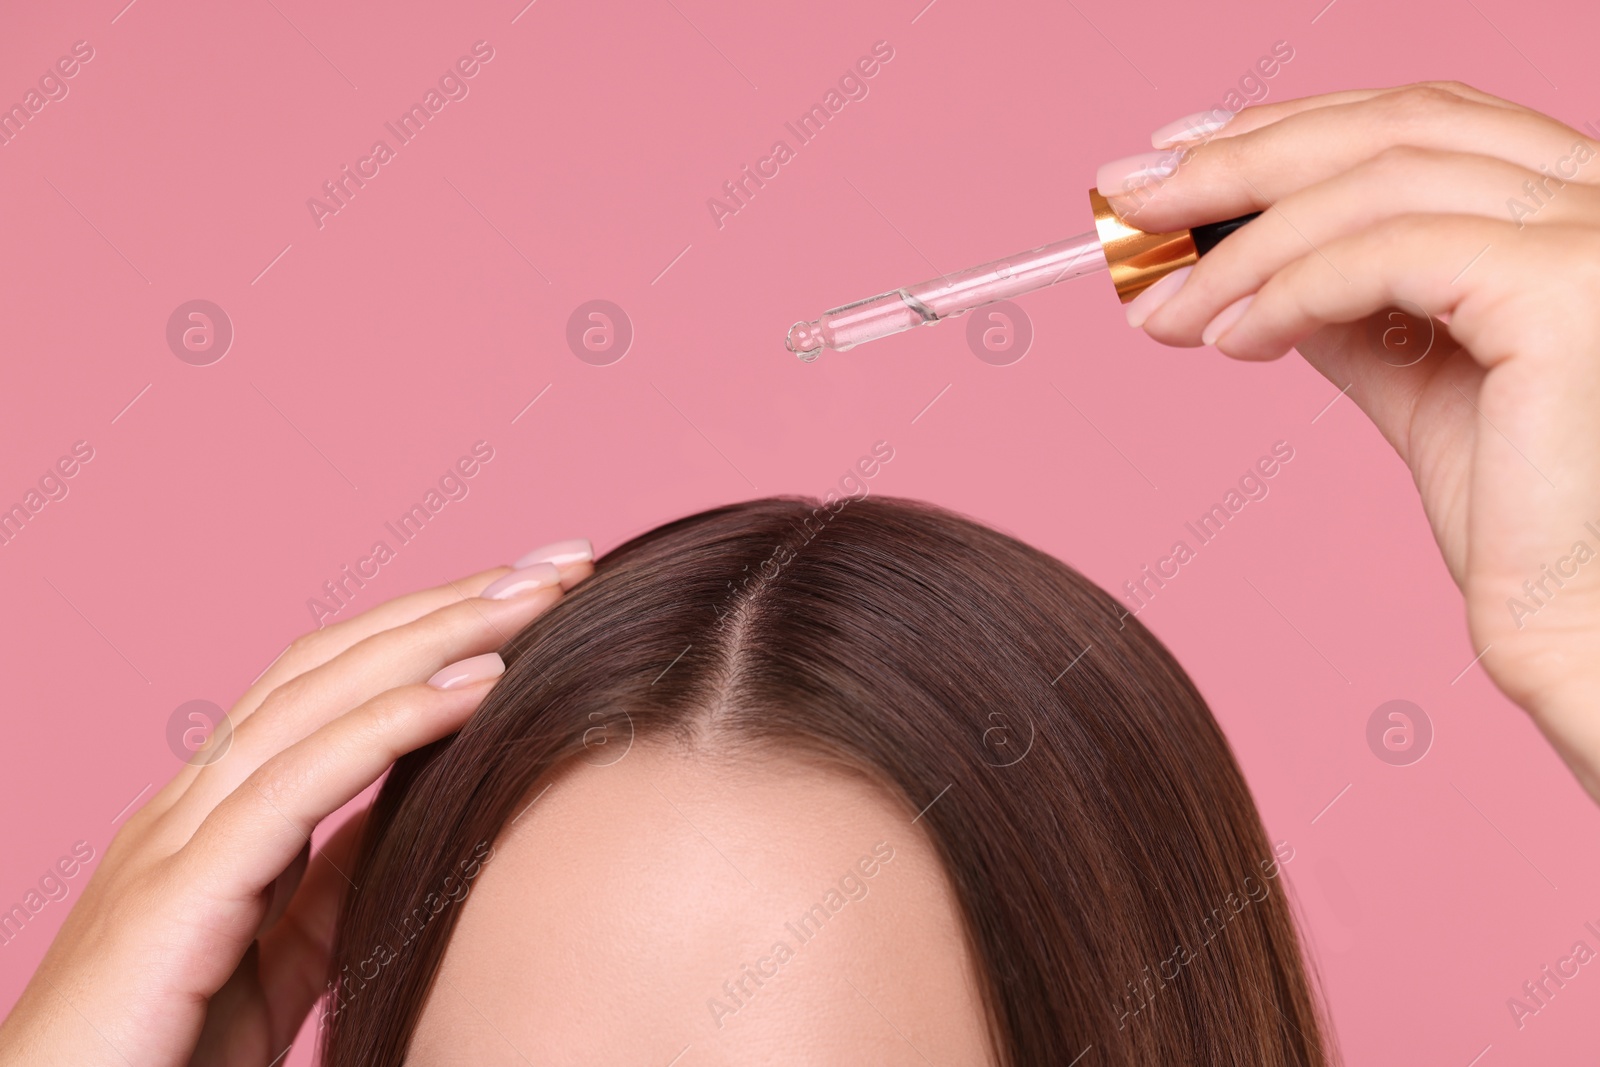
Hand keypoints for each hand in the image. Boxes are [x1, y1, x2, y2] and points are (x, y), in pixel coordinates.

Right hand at [0, 546, 590, 1065]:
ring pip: (316, 698)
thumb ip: (324, 883)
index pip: (332, 681)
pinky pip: (299, 785)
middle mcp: (191, 803)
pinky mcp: (177, 895)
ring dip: (440, 638)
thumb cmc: (158, 1057)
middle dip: (453, 604)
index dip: (433, 629)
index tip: (537, 597)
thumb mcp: (274, 956)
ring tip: (538, 601)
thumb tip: (400, 819)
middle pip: (332, 662)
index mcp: (214, 813)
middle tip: (564, 562)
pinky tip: (478, 690)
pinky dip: (393, 725)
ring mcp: (176, 839)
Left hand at [1100, 83, 1599, 800]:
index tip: (1175, 161)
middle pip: (1396, 128)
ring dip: (1242, 243)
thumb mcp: (1420, 380)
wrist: (1577, 626)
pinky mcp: (1565, 293)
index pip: (1421, 121)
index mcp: (1577, 207)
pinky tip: (1227, 339)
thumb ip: (1357, 307)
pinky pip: (1383, 258)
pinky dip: (1283, 290)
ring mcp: (1596, 239)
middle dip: (1241, 159)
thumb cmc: (1520, 523)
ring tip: (1160, 305)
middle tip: (1127, 200)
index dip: (1288, 128)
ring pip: (1378, 186)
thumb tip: (1263, 261)